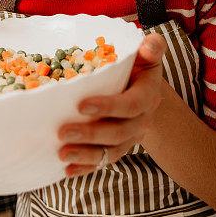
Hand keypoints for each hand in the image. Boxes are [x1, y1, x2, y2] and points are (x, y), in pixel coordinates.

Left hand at [58, 33, 166, 176]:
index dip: (109, 107)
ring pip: (110, 151)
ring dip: (86, 155)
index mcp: (148, 95)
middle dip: (90, 134)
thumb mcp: (148, 53)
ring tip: (62, 153)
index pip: (131, 105)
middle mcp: (142, 120)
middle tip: (63, 133)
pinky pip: (103, 161)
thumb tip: (148, 45)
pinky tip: (67, 171)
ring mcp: (130, 137)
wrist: (144, 89)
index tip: (81, 105)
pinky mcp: (118, 147)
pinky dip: (86, 168)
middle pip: (118, 132)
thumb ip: (152, 46)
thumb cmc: (139, 65)